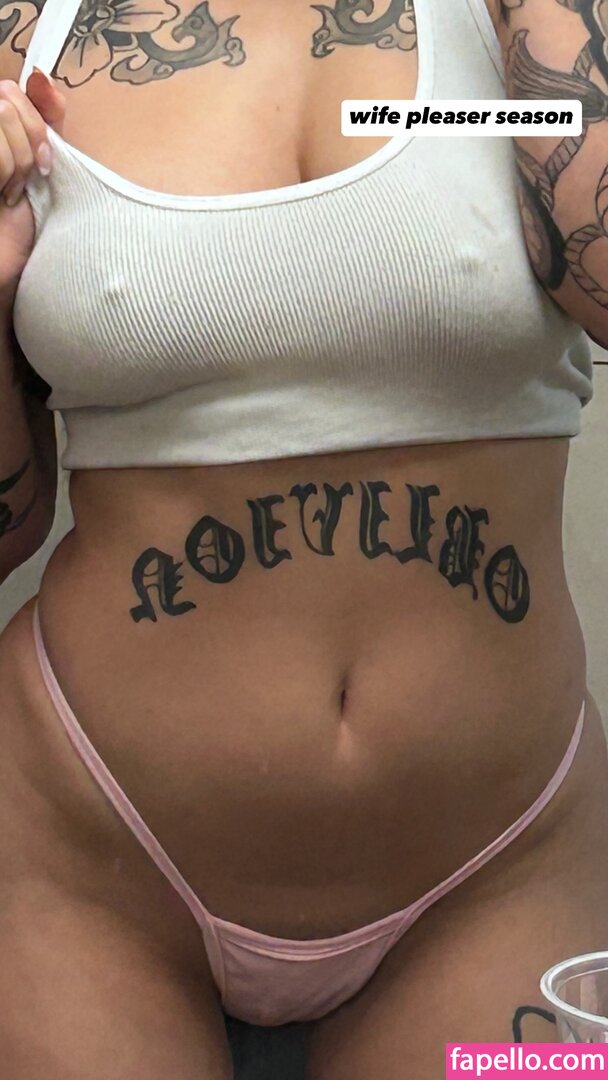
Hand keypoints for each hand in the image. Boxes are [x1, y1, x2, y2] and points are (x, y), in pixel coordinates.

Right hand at [0, 69, 65, 319]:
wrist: (8, 266)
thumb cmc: (23, 220)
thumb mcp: (43, 163)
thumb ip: (45, 119)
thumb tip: (40, 78)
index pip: (11, 90)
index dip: (35, 121)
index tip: (45, 159)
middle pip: (6, 99)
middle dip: (29, 143)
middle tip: (26, 180)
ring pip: (1, 117)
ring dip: (18, 161)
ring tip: (11, 191)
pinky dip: (7, 172)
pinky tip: (2, 198)